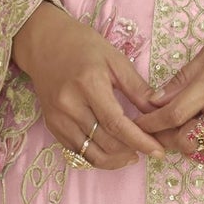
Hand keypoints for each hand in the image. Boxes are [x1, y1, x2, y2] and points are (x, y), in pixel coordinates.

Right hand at [10, 0, 165, 169]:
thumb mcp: (115, 60)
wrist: (44, 43)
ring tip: (133, 154)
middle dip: (132, 150)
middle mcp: (69, 105)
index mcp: (88, 84)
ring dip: (116, 159)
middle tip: (150, 149)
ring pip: (91, 153)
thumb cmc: (82, 46)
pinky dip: (98, 156)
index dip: (139, 141)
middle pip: (106, 142)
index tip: (158, 150)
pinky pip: (78, 151)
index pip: (116, 123)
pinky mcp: (52, 125)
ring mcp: (58, 118)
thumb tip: (160, 112)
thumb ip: (138, 88)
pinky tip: (113, 151)